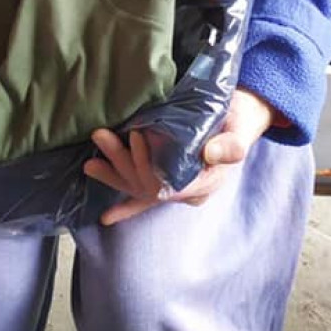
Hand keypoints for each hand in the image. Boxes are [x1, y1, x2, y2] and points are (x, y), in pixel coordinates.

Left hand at [82, 88, 279, 225]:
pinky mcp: (163, 175)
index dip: (151, 164)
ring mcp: (172, 184)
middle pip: (148, 185)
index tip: (137, 139)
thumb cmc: (238, 124)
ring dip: (113, 174)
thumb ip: (231, 146)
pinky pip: (140, 192)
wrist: (236, 119)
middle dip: (123, 163)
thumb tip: (211, 152)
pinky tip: (104, 211)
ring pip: (139, 186)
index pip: (172, 184)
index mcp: (204, 183)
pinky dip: (121, 198)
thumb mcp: (240, 132)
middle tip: (102, 136)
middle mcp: (185, 190)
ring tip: (90, 162)